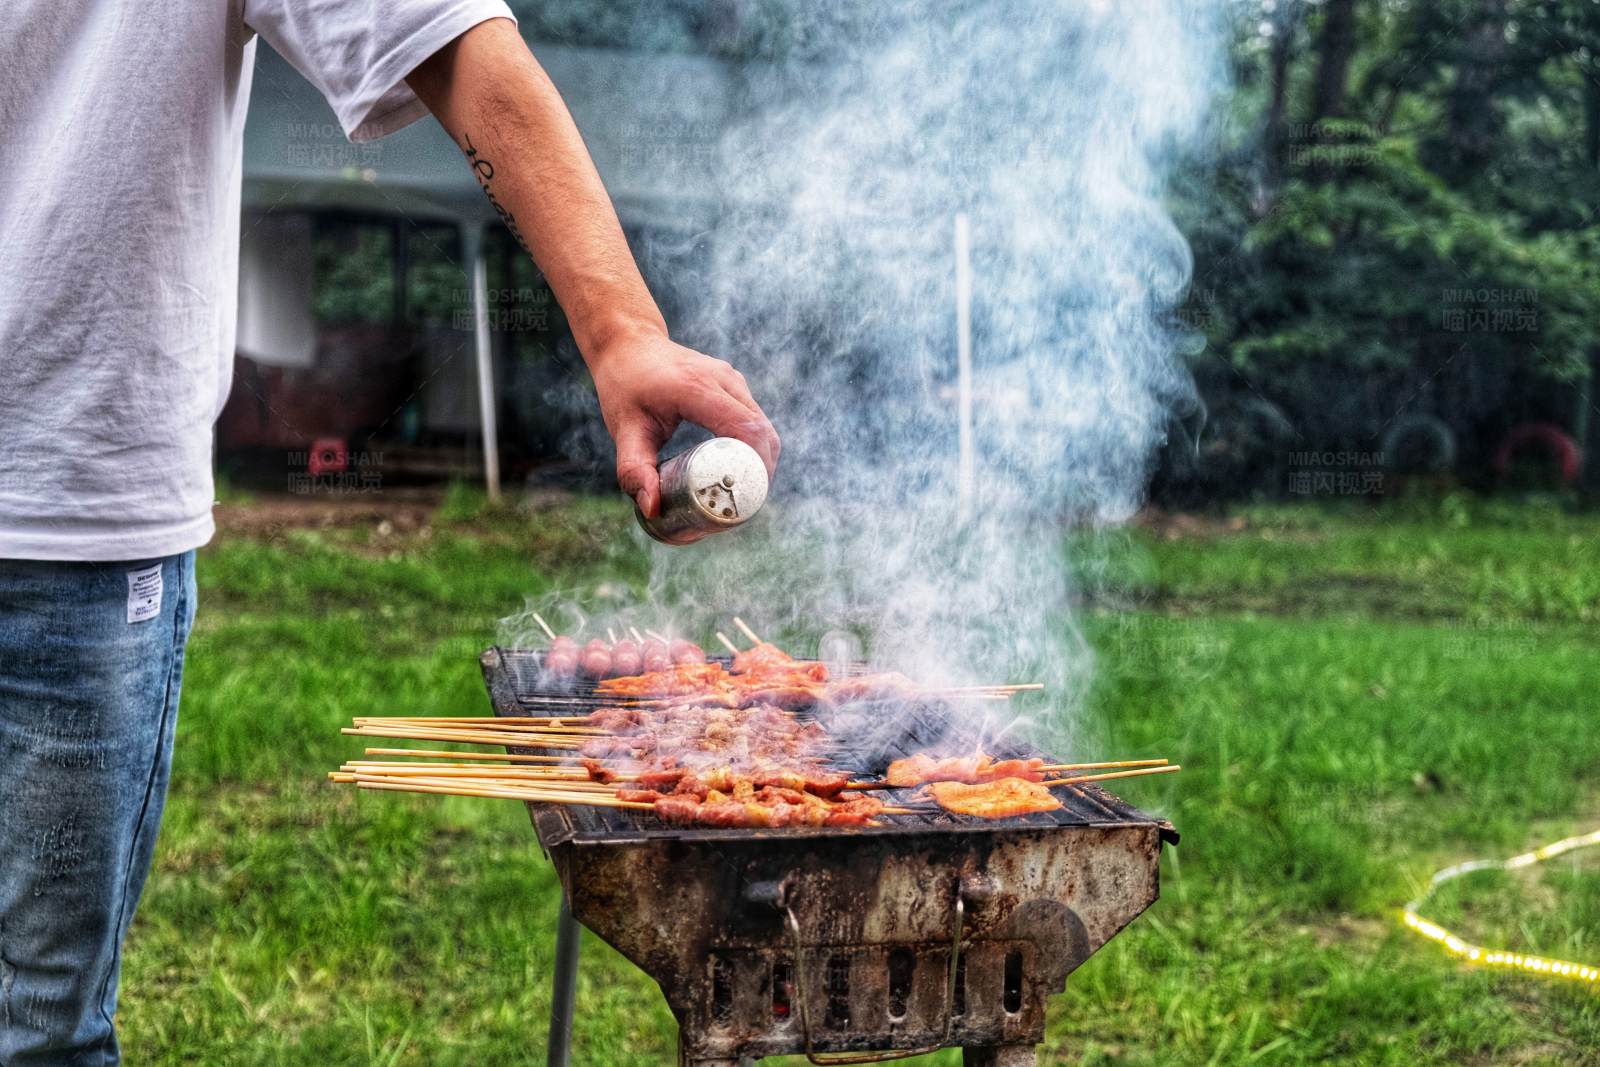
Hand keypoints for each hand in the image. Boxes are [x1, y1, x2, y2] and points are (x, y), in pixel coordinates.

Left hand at [588, 328, 779, 517]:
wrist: (629, 344)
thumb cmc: (624, 386)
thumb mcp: (624, 428)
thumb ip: (634, 469)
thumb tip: (652, 509)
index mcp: (696, 387)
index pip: (745, 429)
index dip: (754, 467)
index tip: (746, 498)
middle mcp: (722, 379)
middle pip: (761, 432)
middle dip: (761, 473)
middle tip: (745, 505)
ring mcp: (732, 379)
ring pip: (764, 426)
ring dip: (761, 461)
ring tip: (744, 492)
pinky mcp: (734, 384)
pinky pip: (756, 420)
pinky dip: (755, 447)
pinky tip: (741, 471)